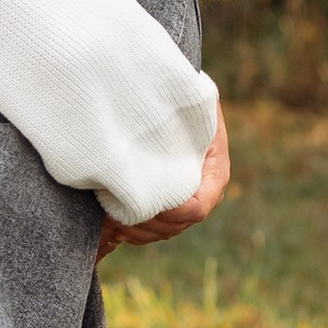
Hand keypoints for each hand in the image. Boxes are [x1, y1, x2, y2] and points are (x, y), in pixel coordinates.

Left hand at [100, 103, 229, 253]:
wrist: (175, 96)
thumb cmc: (182, 98)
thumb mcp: (190, 107)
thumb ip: (184, 127)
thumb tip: (166, 139)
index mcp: (215, 173)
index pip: (197, 208)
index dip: (170, 212)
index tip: (140, 201)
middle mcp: (204, 193)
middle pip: (178, 225)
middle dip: (147, 224)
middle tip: (117, 214)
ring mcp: (186, 201)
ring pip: (164, 231)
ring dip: (137, 230)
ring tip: (112, 219)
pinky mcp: (168, 205)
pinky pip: (152, 230)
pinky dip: (132, 230)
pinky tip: (113, 222)